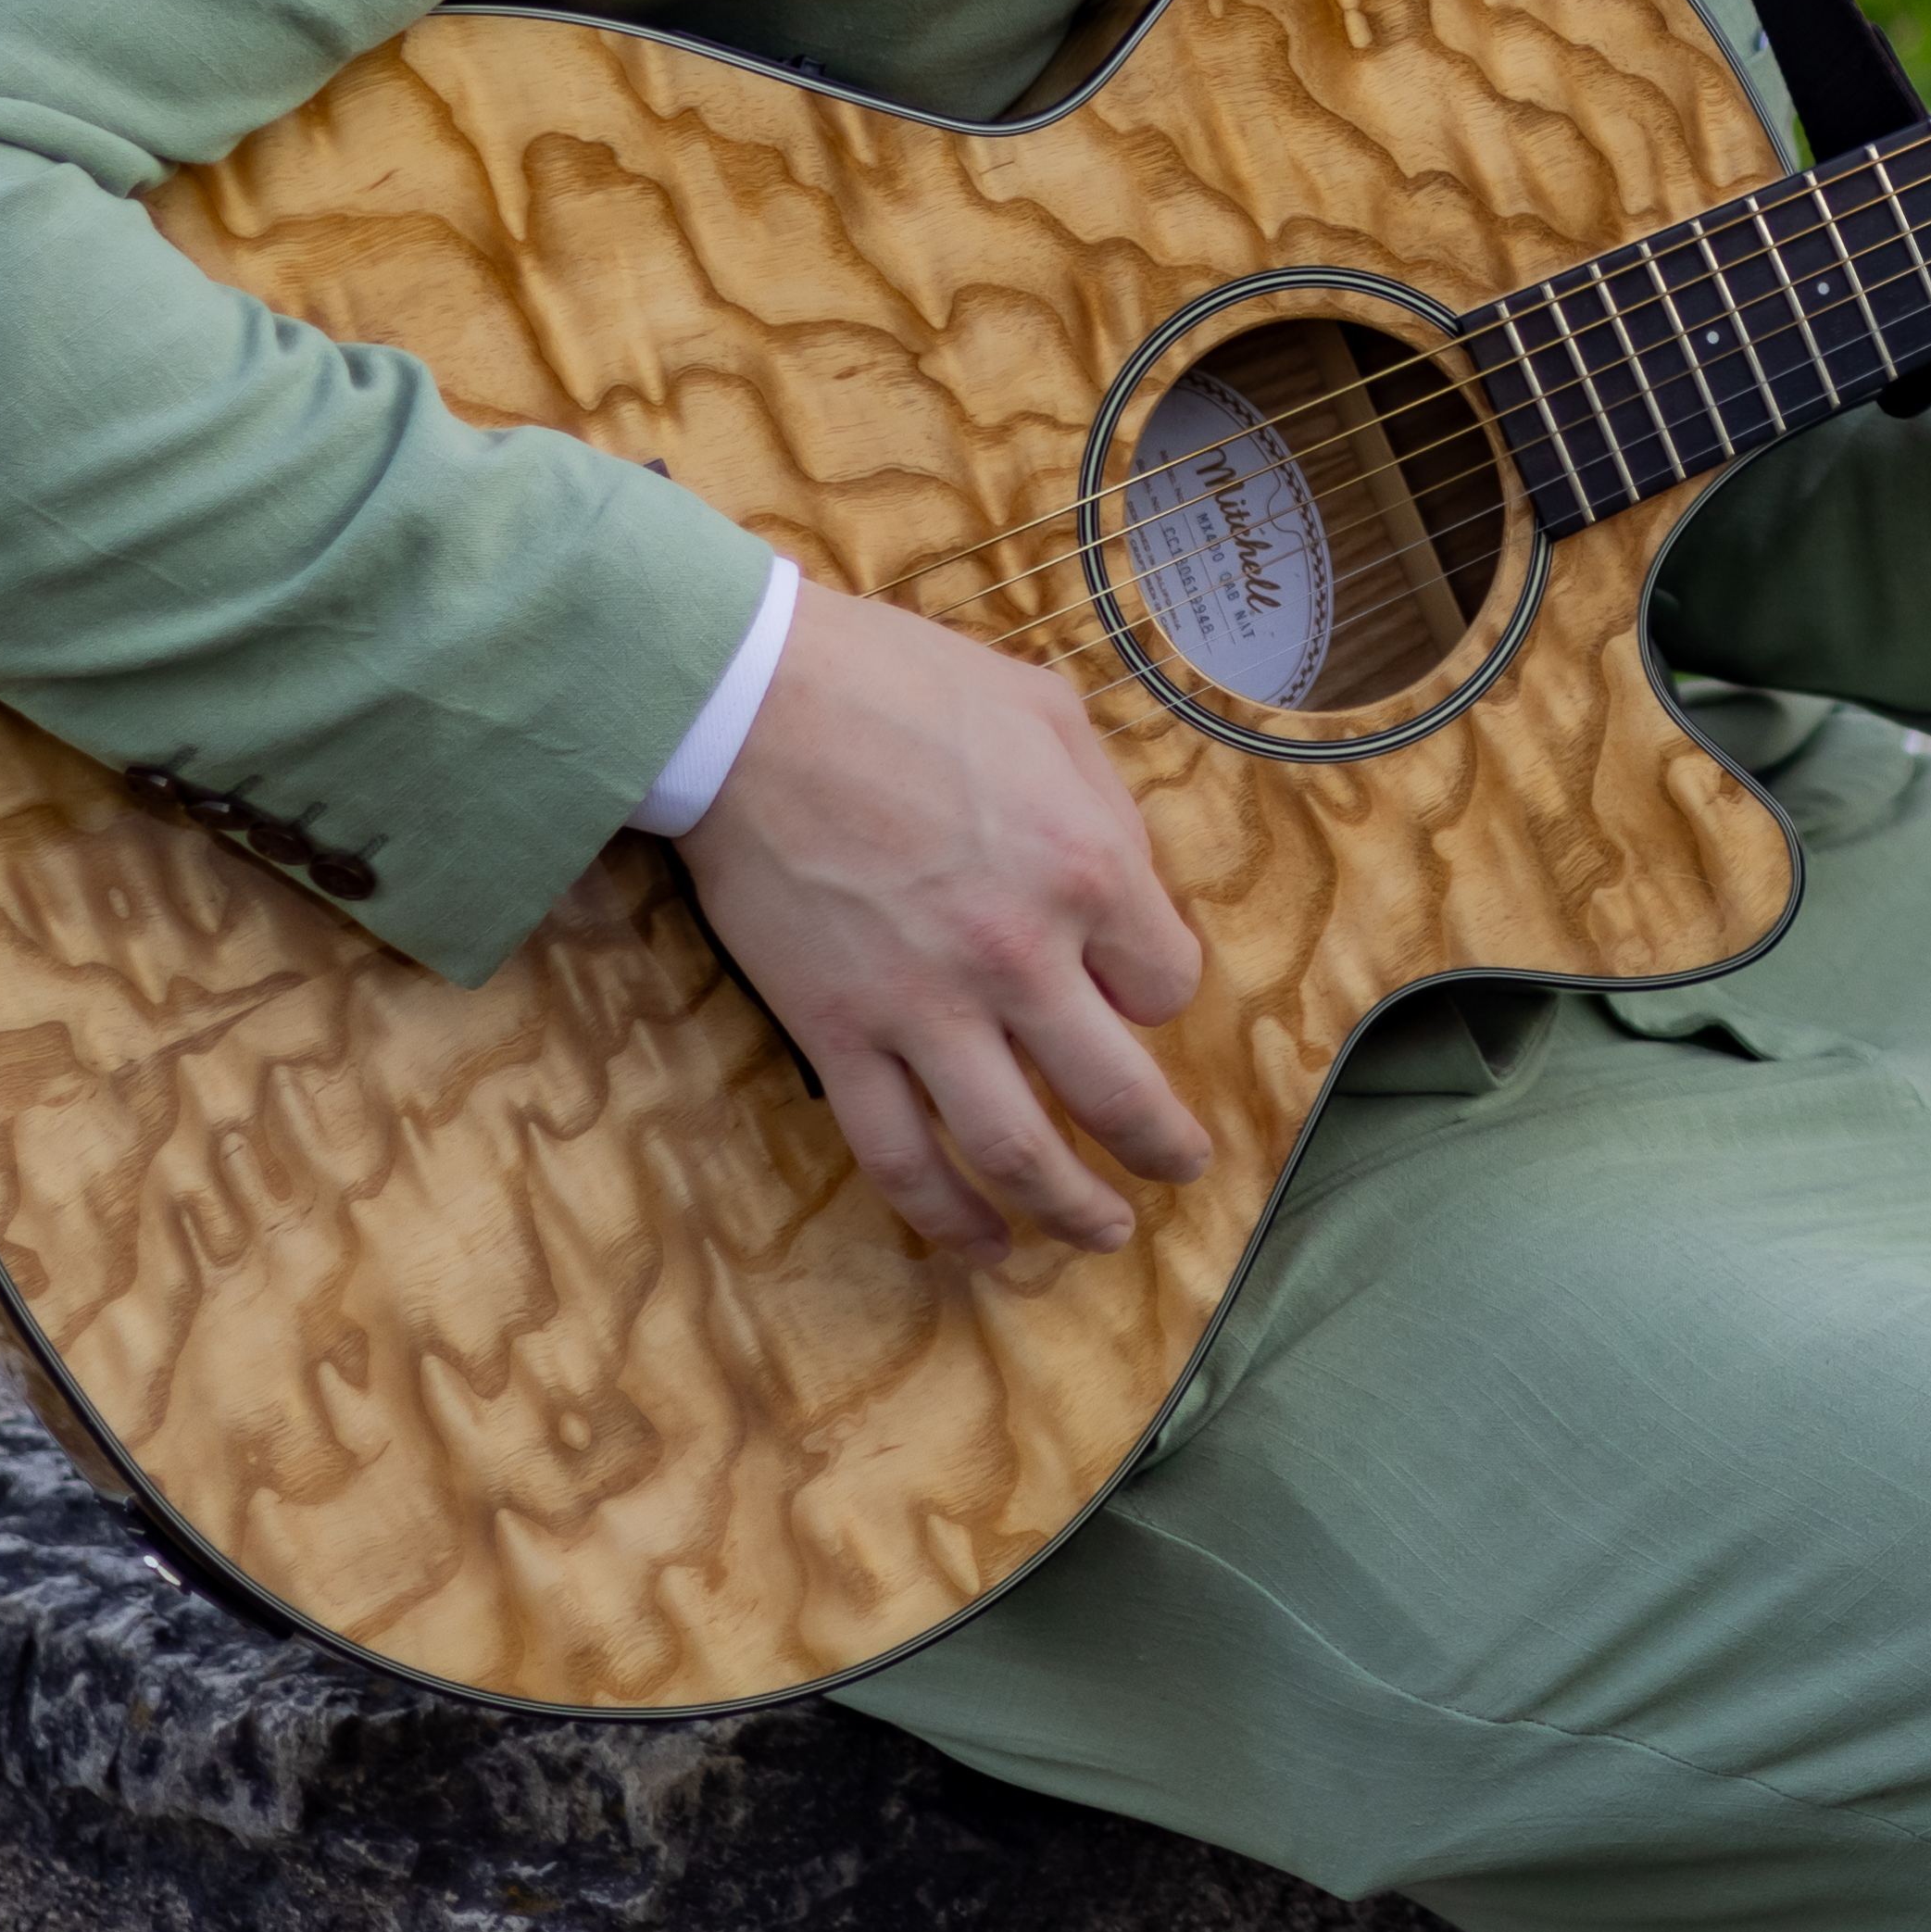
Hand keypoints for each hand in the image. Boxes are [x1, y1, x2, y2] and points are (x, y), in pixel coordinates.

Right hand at [677, 583, 1213, 1268]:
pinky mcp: (836, 1036)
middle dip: (1160, 1146)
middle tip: (1182, 1170)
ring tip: (1101, 1236)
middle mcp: (1021, 957)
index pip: (1166, 981)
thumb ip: (1104, 803)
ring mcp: (925, 1008)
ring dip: (1069, 1210)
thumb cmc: (897, 683)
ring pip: (1016, 1150)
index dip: (1157, 992)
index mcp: (1088, 868)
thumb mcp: (1046, 709)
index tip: (1136, 992)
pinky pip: (898, 1155)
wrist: (748, 701)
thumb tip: (1129, 879)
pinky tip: (979, 1247)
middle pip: (1116, 1091)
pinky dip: (944, 1216)